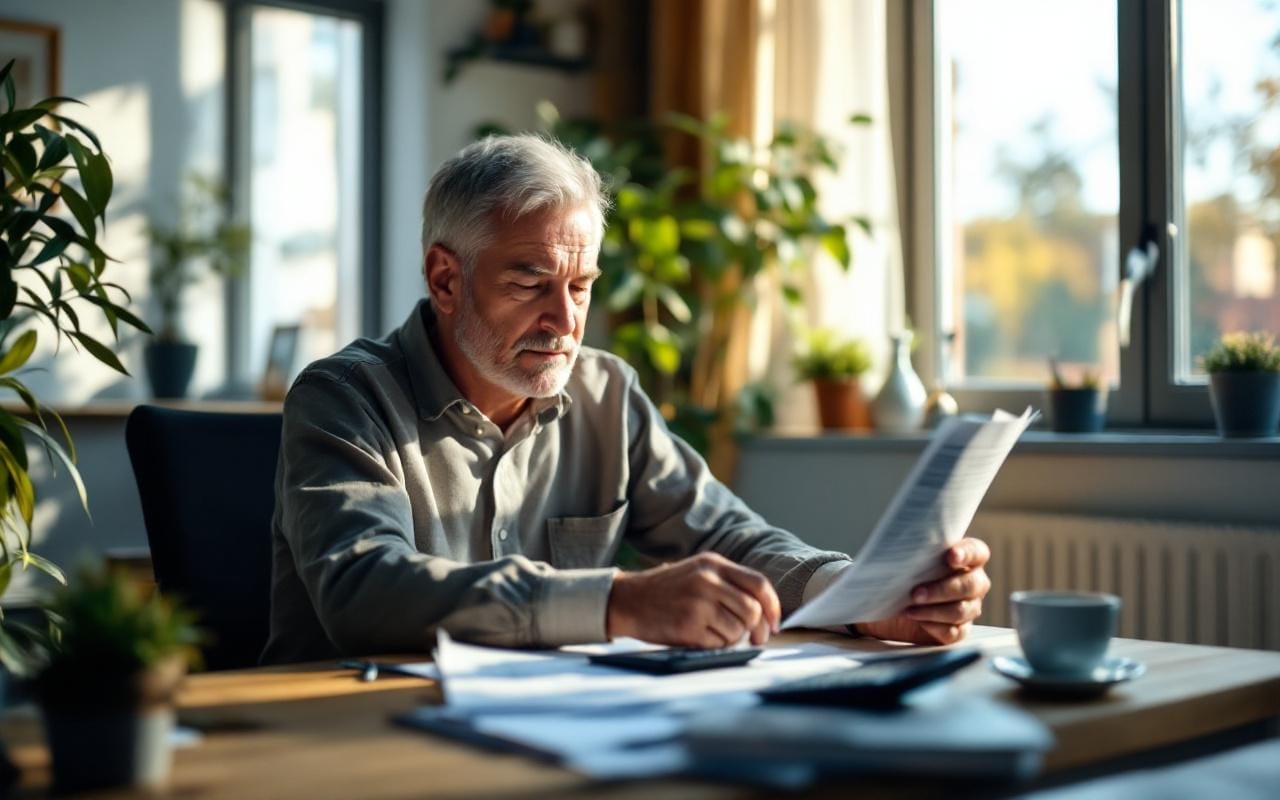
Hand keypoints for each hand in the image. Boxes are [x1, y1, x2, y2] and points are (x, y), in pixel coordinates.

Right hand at [606, 552, 780, 647]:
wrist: (627, 600)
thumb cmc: (666, 590)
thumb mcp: (697, 572)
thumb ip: (727, 584)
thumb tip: (763, 612)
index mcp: (713, 563)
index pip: (759, 584)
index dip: (773, 607)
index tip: (774, 624)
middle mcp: (707, 580)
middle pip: (752, 610)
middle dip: (756, 629)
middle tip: (753, 639)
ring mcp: (697, 602)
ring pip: (737, 630)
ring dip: (732, 638)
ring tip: (713, 632)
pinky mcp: (688, 625)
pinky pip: (718, 643)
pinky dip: (714, 646)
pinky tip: (699, 636)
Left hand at [853, 538, 991, 644]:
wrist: (886, 603)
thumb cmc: (900, 574)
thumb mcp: (903, 559)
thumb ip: (913, 551)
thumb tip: (902, 548)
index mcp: (965, 558)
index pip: (977, 552)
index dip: (967, 554)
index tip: (951, 556)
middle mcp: (972, 582)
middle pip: (972, 585)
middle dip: (943, 589)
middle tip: (916, 592)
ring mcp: (968, 608)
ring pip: (962, 610)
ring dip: (934, 610)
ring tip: (910, 609)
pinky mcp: (958, 630)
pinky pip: (954, 632)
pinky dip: (934, 626)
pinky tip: (917, 620)